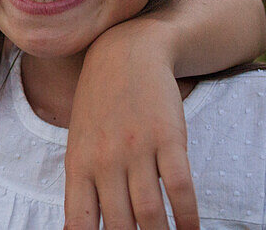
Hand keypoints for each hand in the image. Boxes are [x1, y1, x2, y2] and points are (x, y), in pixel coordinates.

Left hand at [64, 22, 197, 229]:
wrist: (125, 52)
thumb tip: (83, 228)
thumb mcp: (80, 143)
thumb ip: (83, 185)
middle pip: (119, 226)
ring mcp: (135, 149)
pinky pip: (179, 188)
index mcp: (77, 165)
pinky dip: (187, 216)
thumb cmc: (100, 104)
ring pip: (149, 214)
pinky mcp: (167, 138)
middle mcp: (103, 161)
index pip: (79, 223)